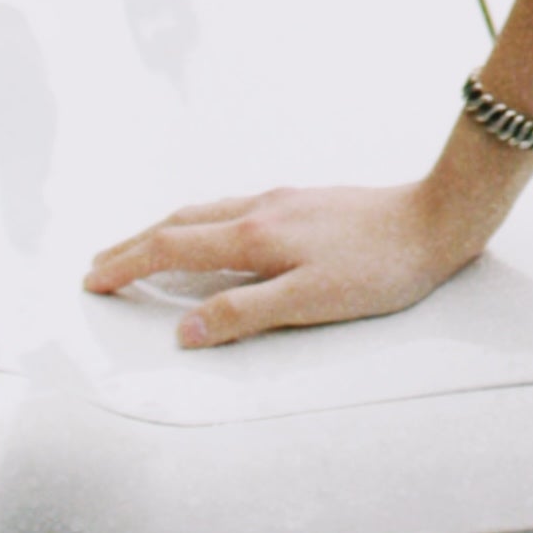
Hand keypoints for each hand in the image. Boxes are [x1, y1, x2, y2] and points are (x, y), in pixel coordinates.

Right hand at [84, 163, 511, 347]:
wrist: (438, 219)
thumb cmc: (381, 267)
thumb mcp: (310, 302)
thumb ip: (243, 316)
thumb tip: (183, 331)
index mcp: (255, 236)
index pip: (171, 249)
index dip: (128, 266)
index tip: (94, 281)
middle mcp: (261, 209)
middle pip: (179, 224)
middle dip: (134, 245)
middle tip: (99, 264)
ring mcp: (284, 201)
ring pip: (206, 211)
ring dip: (165, 231)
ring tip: (144, 247)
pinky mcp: (306, 202)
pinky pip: (233, 207)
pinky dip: (202, 222)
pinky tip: (214, 232)